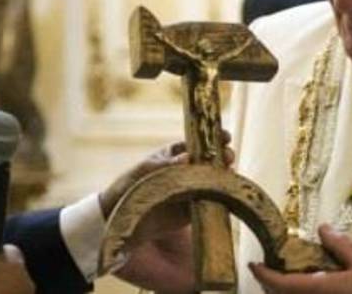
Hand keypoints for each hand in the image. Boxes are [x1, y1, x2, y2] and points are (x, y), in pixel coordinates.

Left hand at [102, 133, 233, 292]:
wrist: (123, 217)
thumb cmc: (130, 186)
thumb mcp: (145, 171)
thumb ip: (166, 164)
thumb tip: (188, 157)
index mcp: (174, 155)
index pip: (197, 143)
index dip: (213, 137)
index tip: (225, 135)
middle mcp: (187, 170)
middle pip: (211, 161)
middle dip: (222, 156)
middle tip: (228, 155)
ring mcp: (191, 189)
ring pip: (214, 180)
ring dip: (225, 175)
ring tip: (229, 172)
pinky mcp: (193, 209)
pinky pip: (210, 202)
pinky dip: (220, 197)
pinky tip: (227, 193)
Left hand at [249, 224, 351, 293]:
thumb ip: (342, 246)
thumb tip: (322, 228)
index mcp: (319, 290)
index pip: (280, 285)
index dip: (263, 275)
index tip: (253, 264)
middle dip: (271, 285)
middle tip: (268, 269)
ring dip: (284, 292)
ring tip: (286, 277)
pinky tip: (307, 287)